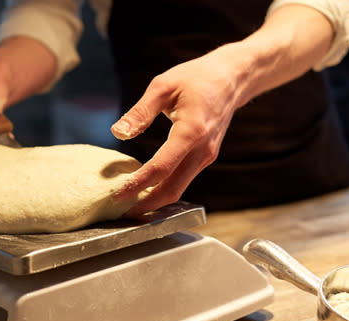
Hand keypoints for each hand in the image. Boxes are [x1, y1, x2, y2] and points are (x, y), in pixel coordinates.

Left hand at [111, 45, 246, 214]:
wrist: (231, 79)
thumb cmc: (197, 78)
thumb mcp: (163, 86)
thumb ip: (140, 113)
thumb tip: (118, 133)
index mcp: (191, 132)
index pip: (161, 168)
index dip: (137, 185)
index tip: (117, 195)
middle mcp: (202, 150)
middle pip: (172, 190)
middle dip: (147, 205)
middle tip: (122, 213)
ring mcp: (206, 156)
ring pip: (179, 188)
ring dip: (156, 200)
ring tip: (130, 204)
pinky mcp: (206, 157)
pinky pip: (184, 179)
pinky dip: (165, 188)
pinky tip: (148, 187)